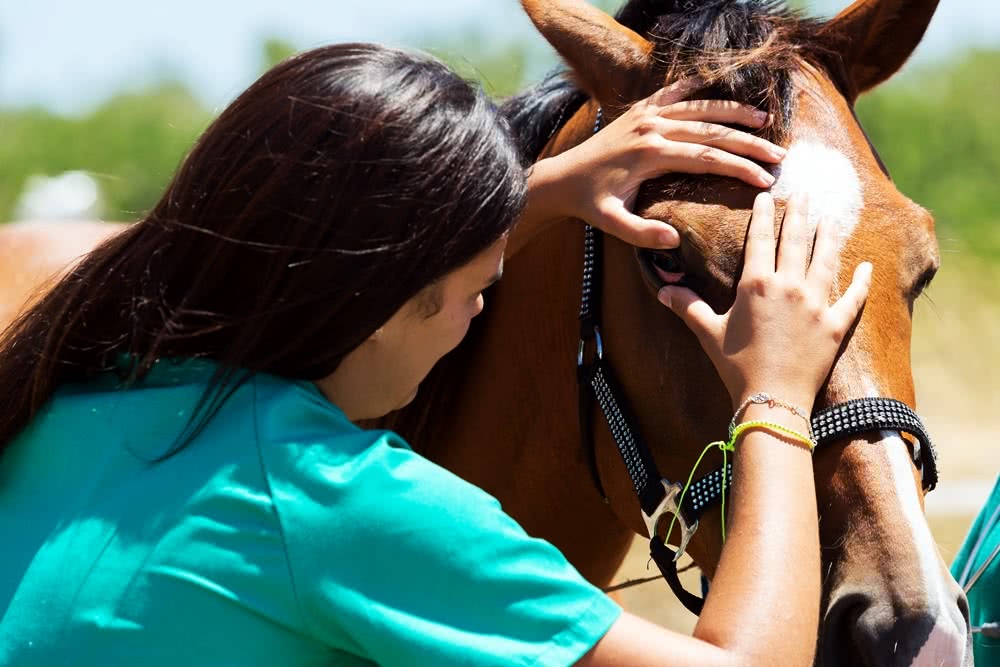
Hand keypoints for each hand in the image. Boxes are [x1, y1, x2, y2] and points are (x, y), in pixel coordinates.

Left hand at [544, 78, 785, 248]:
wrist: (561, 178)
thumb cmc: (589, 204)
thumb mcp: (612, 224)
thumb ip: (641, 235)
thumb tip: (675, 241)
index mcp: (650, 154)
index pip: (707, 158)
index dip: (739, 169)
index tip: (765, 181)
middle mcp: (651, 128)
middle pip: (711, 131)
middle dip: (748, 143)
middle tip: (778, 155)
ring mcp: (645, 115)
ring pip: (699, 108)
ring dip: (733, 112)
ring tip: (764, 119)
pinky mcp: (638, 109)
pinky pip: (673, 93)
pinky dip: (697, 90)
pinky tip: (720, 91)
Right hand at [657, 192, 871, 410]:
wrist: (773, 398)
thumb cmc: (736, 367)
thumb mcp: (708, 333)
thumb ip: (687, 307)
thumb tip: (662, 291)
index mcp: (757, 285)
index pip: (760, 240)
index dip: (762, 216)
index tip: (766, 196)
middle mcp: (789, 287)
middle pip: (796, 241)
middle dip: (800, 214)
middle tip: (804, 193)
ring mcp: (816, 304)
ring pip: (826, 260)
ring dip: (829, 236)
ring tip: (831, 218)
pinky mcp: (836, 325)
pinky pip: (853, 297)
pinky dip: (862, 281)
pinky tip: (867, 266)